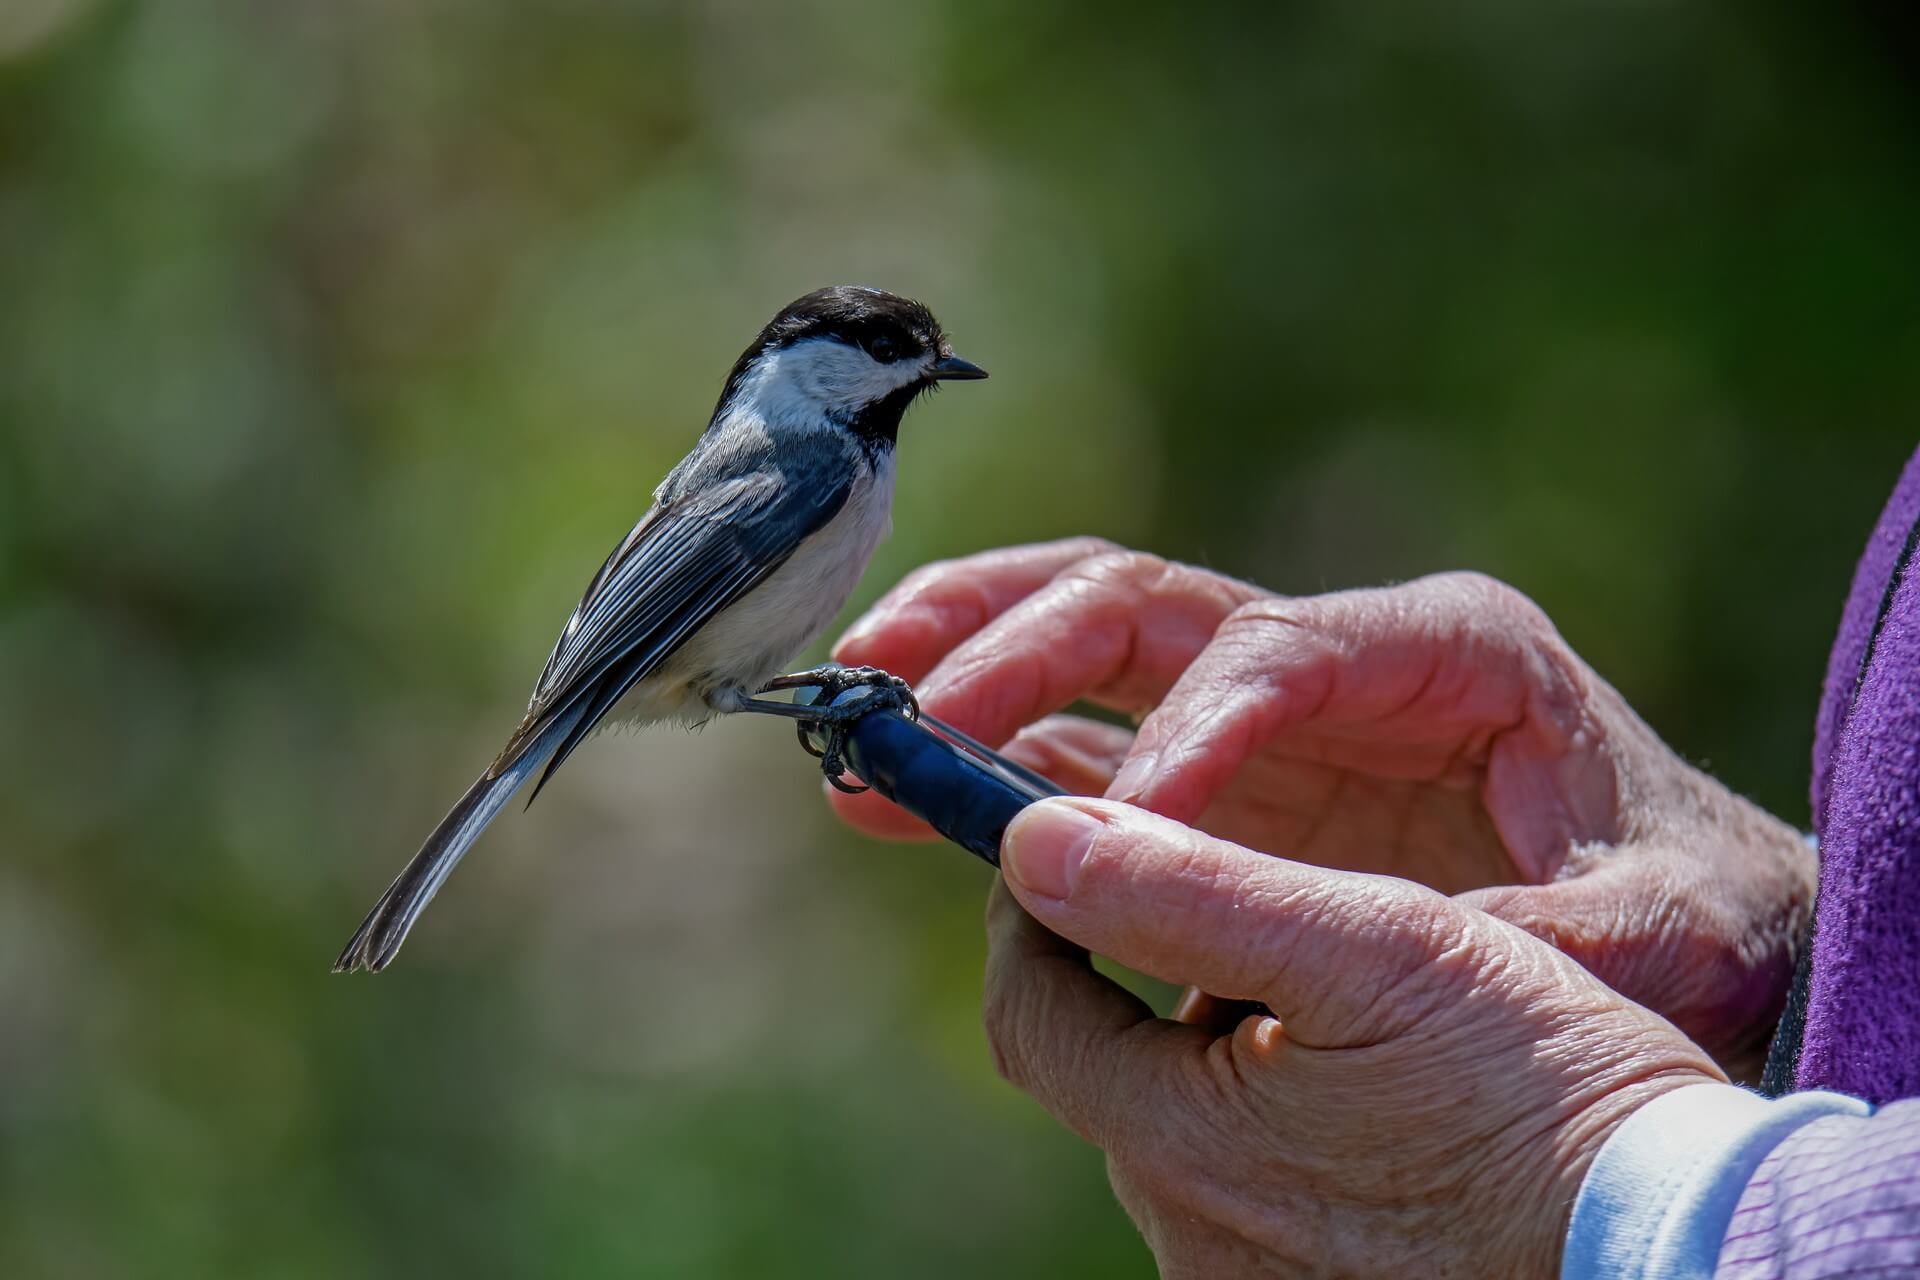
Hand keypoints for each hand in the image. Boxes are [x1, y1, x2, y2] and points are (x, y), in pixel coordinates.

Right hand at [832, 542, 1814, 1072]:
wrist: (1678, 905)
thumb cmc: (1685, 898)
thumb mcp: (1665, 922)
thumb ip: (1552, 934)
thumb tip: (1401, 949)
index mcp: (1446, 645)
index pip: (1280, 652)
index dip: (1187, 734)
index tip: (1116, 828)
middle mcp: (1333, 650)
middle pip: (1144, 602)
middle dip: (1015, 643)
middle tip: (900, 701)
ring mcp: (1262, 702)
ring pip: (1085, 637)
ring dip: (962, 659)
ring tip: (853, 711)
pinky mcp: (1215, 763)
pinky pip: (1080, 734)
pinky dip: (984, 751)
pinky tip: (892, 792)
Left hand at [986, 796, 1721, 1276]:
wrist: (1680, 1246)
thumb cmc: (1543, 1092)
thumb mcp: (1374, 948)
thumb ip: (1189, 890)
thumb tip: (1033, 837)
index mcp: (1186, 1142)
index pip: (1033, 1013)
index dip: (1040, 917)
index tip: (1081, 845)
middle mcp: (1195, 1236)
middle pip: (1112, 1072)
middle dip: (1155, 984)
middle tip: (1259, 915)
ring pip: (1191, 1129)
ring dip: (1233, 1051)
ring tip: (1352, 1010)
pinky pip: (1256, 1191)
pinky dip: (1286, 1121)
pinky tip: (1381, 1095)